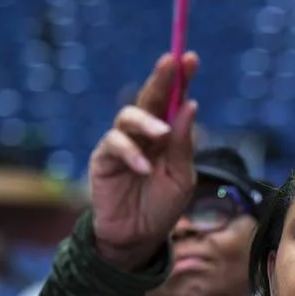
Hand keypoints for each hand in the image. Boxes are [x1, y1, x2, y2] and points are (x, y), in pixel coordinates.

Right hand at [89, 52, 199, 270]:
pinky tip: (143, 168)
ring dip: (146, 121)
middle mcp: (144, 134)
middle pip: (149, 98)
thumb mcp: (181, 177)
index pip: (174, 101)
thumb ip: (183, 145)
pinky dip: (130, 154)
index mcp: (167, 136)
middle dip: (161, 79)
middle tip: (172, 62)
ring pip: (128, 116)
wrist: (138, 237)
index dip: (180, 79)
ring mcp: (122, 143)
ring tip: (162, 134)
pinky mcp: (103, 158)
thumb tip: (190, 106)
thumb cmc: (162, 206)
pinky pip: (114, 145)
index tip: (190, 58)